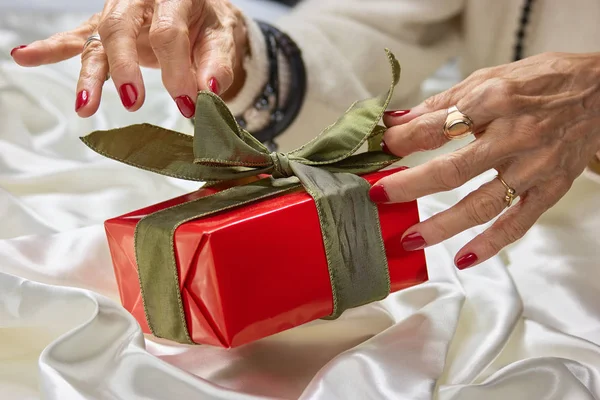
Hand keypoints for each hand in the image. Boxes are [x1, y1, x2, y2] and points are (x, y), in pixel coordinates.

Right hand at [10, 0, 247, 118]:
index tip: (188, 104)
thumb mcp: (223, 41)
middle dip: (125, 69)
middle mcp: (140, 1)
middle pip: (121, 29)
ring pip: (97, 41)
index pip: (168, 34)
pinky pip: (75, 38)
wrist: (200, 14)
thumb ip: (217, 64)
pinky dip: (50, 50)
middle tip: (133, 102)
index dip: (177, 71)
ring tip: (85, 106)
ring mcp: (117, 13)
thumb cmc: (209, 27)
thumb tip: (210, 90)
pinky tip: (25, 58)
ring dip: (90, 76)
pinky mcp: (103, 27)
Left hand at [372, 52, 599, 268]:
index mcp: (495, 100)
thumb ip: (442, 102)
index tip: (381, 150)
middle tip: (379, 197)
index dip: (403, 141)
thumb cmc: (541, 80)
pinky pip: (519, 222)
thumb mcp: (488, 77)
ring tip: (410, 239)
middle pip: (453, 169)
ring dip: (442, 225)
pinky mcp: (551, 188)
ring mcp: (534, 166)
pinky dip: (491, 243)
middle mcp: (515, 135)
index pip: (438, 127)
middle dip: (410, 186)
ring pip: (482, 203)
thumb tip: (398, 121)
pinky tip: (464, 257)